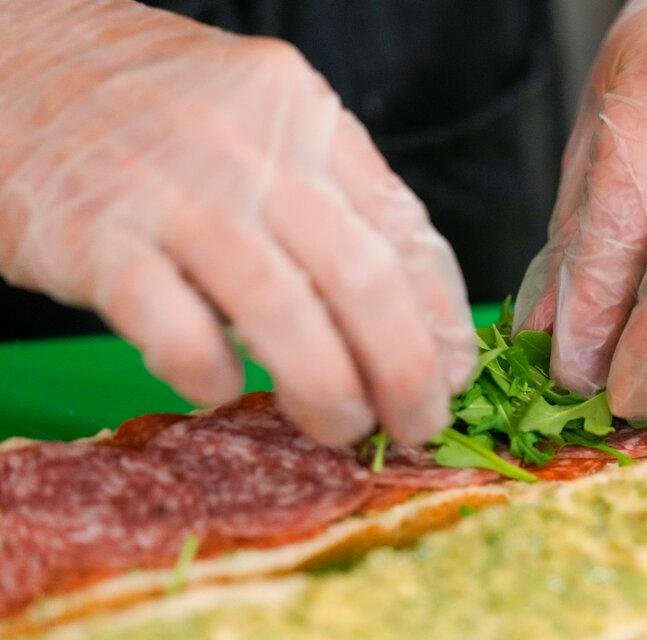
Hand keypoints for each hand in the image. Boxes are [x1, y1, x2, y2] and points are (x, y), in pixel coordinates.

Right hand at [0, 0, 475, 443]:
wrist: (12, 55)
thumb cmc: (151, 109)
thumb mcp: (262, 125)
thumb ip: (331, 203)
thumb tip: (405, 318)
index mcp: (309, 119)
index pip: (406, 230)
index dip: (443, 318)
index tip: (456, 375)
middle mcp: (255, 150)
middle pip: (362, 279)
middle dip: (406, 372)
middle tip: (417, 426)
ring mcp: (175, 191)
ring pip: (283, 313)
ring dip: (328, 391)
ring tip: (341, 430)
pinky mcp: (94, 235)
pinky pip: (176, 328)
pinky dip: (211, 374)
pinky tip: (221, 387)